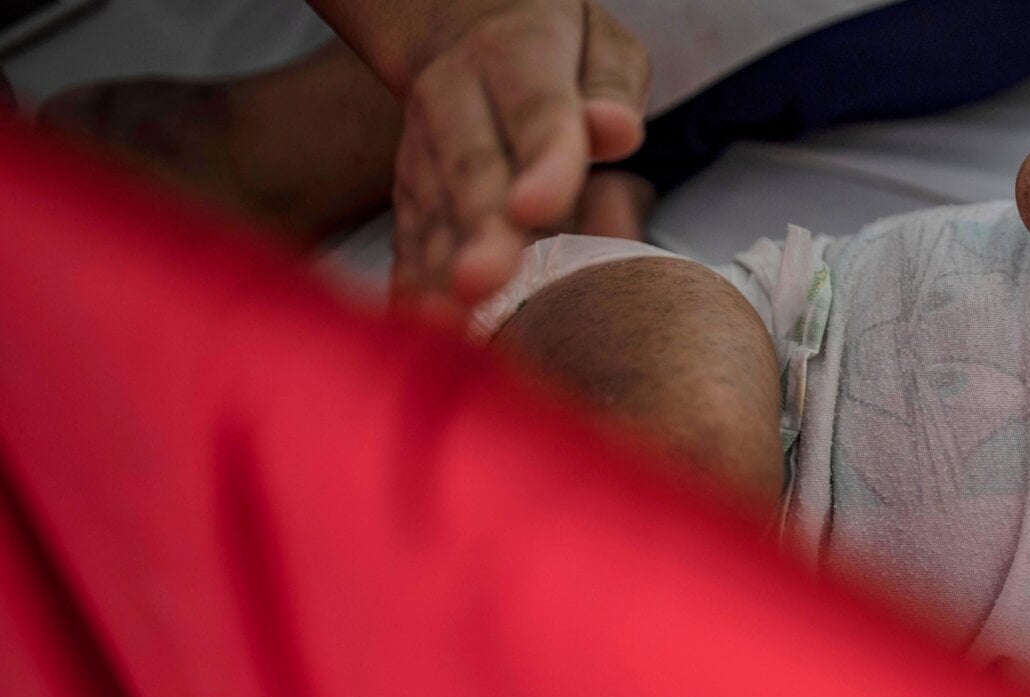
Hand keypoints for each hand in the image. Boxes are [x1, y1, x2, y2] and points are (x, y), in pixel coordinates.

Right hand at [391, 0, 648, 306]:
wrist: (466, 27)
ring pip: (432, 209)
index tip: (540, 207)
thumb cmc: (559, 49)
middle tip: (484, 281)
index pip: (536, 111)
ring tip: (452, 322)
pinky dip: (413, 282)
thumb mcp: (600, 43)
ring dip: (438, 268)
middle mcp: (455, 96)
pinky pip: (408, 237)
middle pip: (471, 168)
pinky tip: (422, 328)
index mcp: (516, 53)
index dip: (541, 162)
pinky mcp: (410, 189)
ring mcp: (424, 146)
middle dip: (479, 229)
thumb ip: (612, 85)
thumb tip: (614, 131)